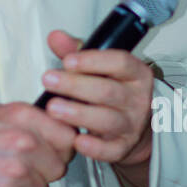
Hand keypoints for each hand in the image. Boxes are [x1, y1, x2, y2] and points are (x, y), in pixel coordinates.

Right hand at [0, 101, 77, 186]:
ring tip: (4, 176)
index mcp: (25, 117)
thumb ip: (32, 122)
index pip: (69, 137)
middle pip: (58, 167)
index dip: (63, 147)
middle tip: (23, 166)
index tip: (55, 151)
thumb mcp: (0, 113)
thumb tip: (59, 130)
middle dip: (43, 171)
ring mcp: (16, 169)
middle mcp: (24, 142)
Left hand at [39, 31, 153, 175]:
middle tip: (48, 80)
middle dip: (76, 85)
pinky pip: (111, 150)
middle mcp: (138, 99)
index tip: (67, 61)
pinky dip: (94, 147)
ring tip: (53, 108)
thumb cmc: (112, 89)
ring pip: (107, 119)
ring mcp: (132, 125)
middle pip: (108, 91)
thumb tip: (55, 37)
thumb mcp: (99, 67)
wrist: (135, 126)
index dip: (94, 61)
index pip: (121, 63)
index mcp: (136, 74)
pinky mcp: (124, 147)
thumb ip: (76, 51)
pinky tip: (76, 140)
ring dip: (78, 114)